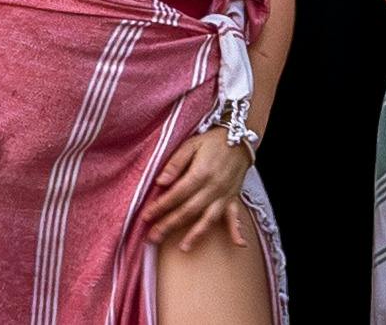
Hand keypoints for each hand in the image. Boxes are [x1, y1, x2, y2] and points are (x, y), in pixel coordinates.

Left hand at [140, 128, 255, 251]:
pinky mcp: (233, 198)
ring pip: (208, 219)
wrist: (239, 138)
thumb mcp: (190, 144)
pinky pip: (234, 216)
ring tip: (183, 248)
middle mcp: (213, 187)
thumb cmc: (212, 141)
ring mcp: (224, 195)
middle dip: (170, 225)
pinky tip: (238, 244)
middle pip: (189, 210)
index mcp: (201, 173)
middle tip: (153, 237)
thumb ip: (175, 163)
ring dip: (196, 235)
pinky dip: (236, 231)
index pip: (177, 194)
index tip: (146, 216)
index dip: (160, 206)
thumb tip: (161, 181)